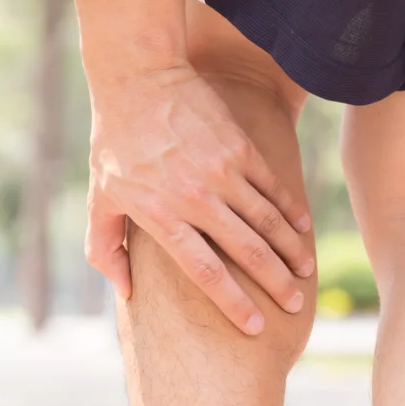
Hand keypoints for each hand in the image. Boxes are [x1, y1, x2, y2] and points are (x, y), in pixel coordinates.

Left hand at [85, 62, 313, 334]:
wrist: (139, 78)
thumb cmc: (114, 143)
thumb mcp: (98, 198)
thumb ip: (105, 249)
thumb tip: (125, 293)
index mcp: (162, 216)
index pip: (204, 271)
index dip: (232, 302)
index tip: (254, 327)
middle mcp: (196, 198)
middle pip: (247, 251)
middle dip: (275, 283)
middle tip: (293, 306)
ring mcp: (222, 172)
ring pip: (267, 221)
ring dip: (291, 250)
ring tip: (306, 273)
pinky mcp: (239, 148)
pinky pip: (273, 186)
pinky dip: (290, 210)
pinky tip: (302, 228)